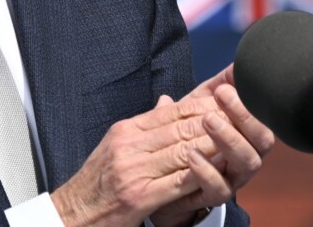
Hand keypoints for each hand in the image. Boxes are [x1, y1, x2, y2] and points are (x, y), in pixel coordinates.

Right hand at [50, 95, 227, 226]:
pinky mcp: (139, 196)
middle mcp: (129, 146)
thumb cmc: (97, 182)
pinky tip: (219, 170)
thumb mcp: (116, 145)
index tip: (225, 100)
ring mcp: (133, 170)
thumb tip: (167, 103)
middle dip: (213, 120)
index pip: (170, 111)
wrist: (72, 213)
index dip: (201, 104)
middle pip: (180, 127)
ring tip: (236, 139)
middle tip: (240, 115)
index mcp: (126, 131)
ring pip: (182, 151)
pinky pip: (177, 181)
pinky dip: (201, 174)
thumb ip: (145, 126)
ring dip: (213, 145)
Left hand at [148, 67, 274, 226]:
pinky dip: (207, 170)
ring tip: (207, 121)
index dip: (248, 101)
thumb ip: (215, 87)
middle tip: (221, 96)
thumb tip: (235, 63)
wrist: (165, 180)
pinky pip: (219, 187)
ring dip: (229, 138)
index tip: (227, 85)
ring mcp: (234, 177)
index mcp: (246, 133)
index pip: (260, 116)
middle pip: (263, 139)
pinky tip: (192, 154)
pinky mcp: (214, 196)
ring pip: (248, 162)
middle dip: (245, 116)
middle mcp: (247, 155)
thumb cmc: (189, 137)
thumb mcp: (199, 108)